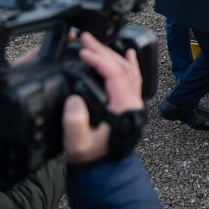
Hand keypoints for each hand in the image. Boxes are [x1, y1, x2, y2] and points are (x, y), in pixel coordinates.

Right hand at [63, 33, 143, 164]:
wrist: (104, 170)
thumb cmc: (91, 157)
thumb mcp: (78, 144)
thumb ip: (75, 125)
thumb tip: (74, 100)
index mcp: (123, 107)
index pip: (114, 74)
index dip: (99, 60)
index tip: (83, 52)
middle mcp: (132, 102)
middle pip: (121, 67)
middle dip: (102, 50)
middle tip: (85, 38)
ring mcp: (133, 102)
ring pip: (127, 70)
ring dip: (111, 54)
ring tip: (96, 43)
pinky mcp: (130, 104)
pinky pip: (134, 78)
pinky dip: (130, 64)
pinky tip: (128, 53)